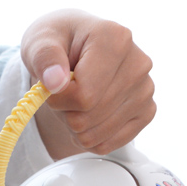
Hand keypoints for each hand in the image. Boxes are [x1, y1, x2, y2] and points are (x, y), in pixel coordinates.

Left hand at [20, 9, 155, 157]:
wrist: (76, 50)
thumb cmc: (60, 44)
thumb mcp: (40, 41)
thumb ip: (44, 58)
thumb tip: (54, 81)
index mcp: (115, 39)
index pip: (83, 96)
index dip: (58, 99)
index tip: (52, 85)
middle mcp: (138, 64)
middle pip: (87, 118)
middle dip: (66, 112)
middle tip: (65, 92)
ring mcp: (145, 90)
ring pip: (95, 135)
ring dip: (75, 126)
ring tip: (77, 101)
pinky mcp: (146, 112)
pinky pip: (107, 145)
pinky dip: (90, 138)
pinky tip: (89, 115)